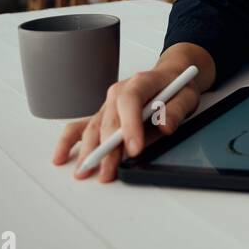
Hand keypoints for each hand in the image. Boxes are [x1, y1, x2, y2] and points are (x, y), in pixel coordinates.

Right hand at [52, 42, 214, 182]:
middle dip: (108, 148)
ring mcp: (108, 104)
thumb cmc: (176, 87)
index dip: (130, 125)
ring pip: (94, 128)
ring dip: (89, 150)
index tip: (134, 148)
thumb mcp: (186, 96)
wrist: (170, 76)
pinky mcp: (103, 116)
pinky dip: (69, 142)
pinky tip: (62, 157)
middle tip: (109, 171)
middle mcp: (119, 92)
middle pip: (110, 120)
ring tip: (85, 172)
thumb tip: (165, 127)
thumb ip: (176, 111)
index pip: (131, 101)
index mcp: (140, 82)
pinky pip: (81, 126)